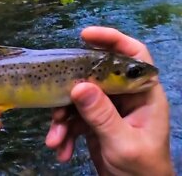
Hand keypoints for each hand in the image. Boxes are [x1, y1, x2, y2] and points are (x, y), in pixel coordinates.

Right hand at [45, 27, 173, 175]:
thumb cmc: (142, 169)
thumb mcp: (122, 142)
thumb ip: (102, 115)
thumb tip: (79, 86)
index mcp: (143, 94)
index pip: (133, 55)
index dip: (112, 40)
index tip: (84, 36)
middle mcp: (123, 96)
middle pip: (95, 78)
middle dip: (72, 91)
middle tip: (55, 98)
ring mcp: (106, 109)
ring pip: (78, 101)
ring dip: (62, 120)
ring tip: (54, 140)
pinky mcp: (93, 122)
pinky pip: (74, 119)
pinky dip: (64, 133)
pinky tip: (60, 149)